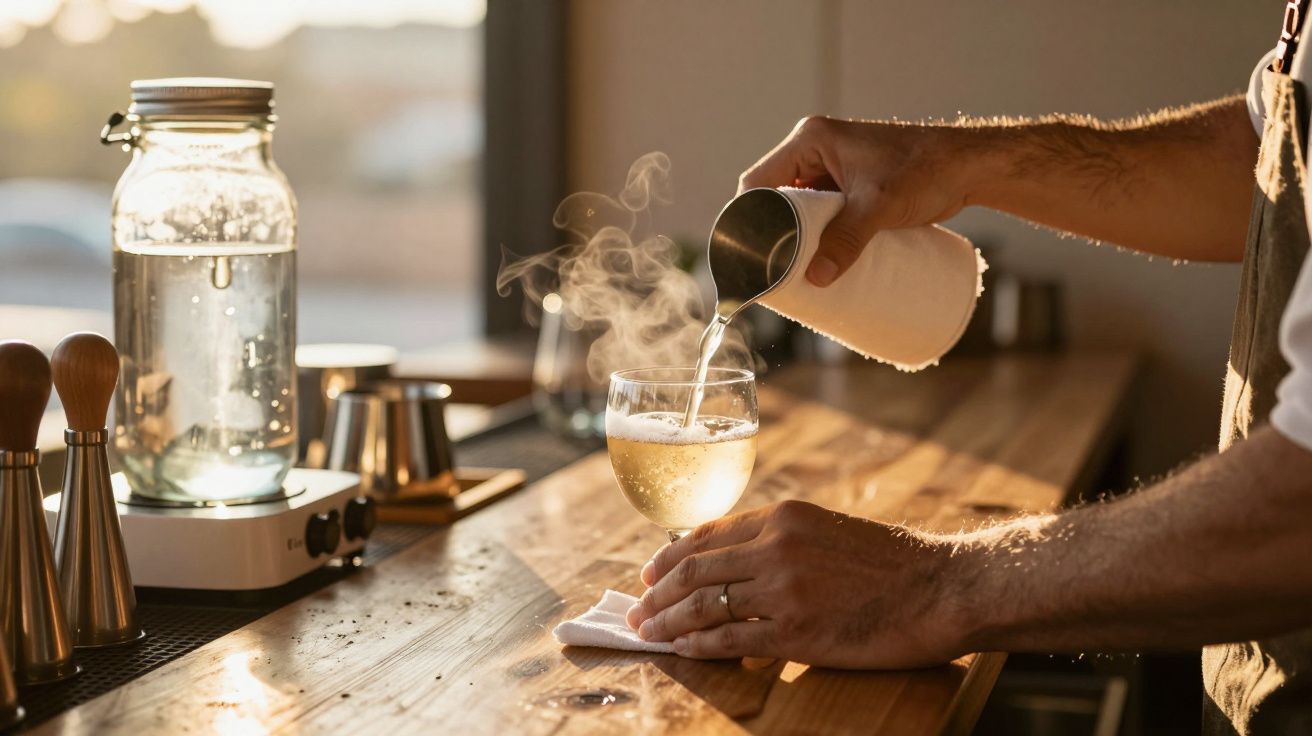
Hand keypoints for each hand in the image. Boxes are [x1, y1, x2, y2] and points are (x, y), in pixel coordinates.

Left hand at [625, 500, 966, 667]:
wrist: (941, 588)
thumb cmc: (892, 564)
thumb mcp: (829, 531)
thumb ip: (783, 541)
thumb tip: (740, 562)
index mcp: (783, 517)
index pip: (707, 534)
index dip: (670, 555)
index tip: (649, 571)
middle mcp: (776, 547)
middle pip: (694, 569)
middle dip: (656, 590)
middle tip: (635, 607)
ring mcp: (783, 590)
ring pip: (703, 604)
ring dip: (666, 620)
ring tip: (645, 631)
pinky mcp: (796, 632)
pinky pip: (729, 639)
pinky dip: (697, 645)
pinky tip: (681, 649)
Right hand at [739, 116, 984, 286]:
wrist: (968, 166)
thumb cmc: (926, 171)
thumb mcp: (880, 206)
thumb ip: (847, 239)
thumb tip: (816, 279)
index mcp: (811, 140)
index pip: (758, 181)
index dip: (748, 216)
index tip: (750, 252)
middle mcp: (815, 150)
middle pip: (773, 197)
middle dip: (771, 232)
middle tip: (772, 268)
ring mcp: (831, 168)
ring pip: (796, 208)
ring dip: (793, 237)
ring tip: (790, 271)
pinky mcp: (848, 186)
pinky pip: (819, 213)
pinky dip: (814, 235)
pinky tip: (813, 260)